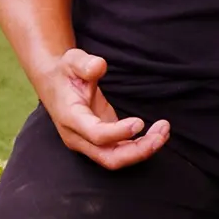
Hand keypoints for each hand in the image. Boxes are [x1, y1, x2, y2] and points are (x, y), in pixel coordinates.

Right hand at [39, 48, 169, 169]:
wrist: (54, 84)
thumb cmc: (65, 72)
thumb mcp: (71, 60)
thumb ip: (84, 63)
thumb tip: (99, 66)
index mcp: (70, 118)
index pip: (96, 134)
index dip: (119, 132)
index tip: (140, 122)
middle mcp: (78, 137)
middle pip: (109, 158)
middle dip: (137, 152)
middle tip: (160, 136)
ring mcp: (88, 143)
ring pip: (116, 159)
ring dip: (143, 150)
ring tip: (164, 132)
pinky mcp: (99, 142)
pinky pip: (120, 152)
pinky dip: (139, 147)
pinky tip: (157, 135)